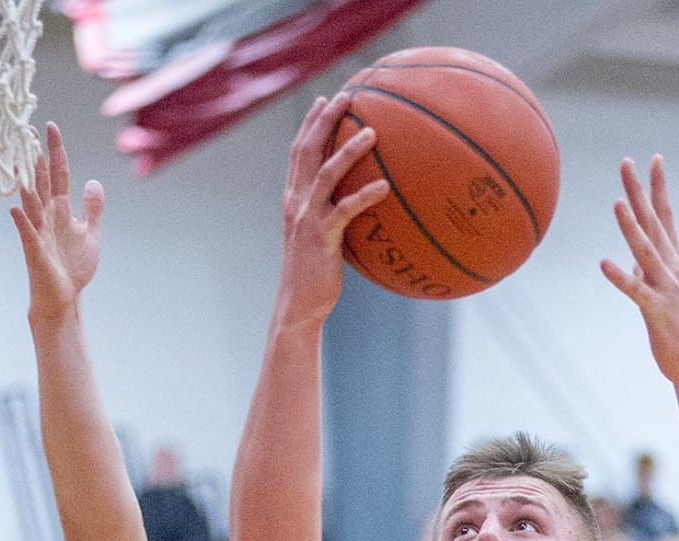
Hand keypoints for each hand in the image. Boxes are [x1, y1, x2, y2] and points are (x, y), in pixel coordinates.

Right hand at [11, 122, 103, 322]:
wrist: (64, 298)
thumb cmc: (73, 268)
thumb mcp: (89, 234)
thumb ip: (91, 208)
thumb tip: (94, 182)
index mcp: (60, 209)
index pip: (57, 173)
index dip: (56, 151)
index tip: (51, 127)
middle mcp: (46, 216)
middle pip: (40, 181)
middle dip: (36, 157)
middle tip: (28, 129)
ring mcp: (39, 232)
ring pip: (31, 201)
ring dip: (26, 181)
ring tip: (21, 159)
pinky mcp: (35, 252)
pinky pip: (27, 235)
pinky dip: (22, 223)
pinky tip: (16, 210)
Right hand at [276, 94, 389, 326]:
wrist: (298, 305)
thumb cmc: (315, 276)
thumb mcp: (321, 239)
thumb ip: (333, 217)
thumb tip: (362, 207)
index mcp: (293, 199)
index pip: (299, 151)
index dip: (310, 123)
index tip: (325, 100)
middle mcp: (296, 202)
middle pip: (308, 149)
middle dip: (325, 120)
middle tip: (346, 96)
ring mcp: (307, 218)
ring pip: (326, 172)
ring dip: (348, 149)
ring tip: (372, 132)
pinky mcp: (322, 237)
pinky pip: (345, 210)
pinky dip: (364, 195)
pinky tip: (384, 185)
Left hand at [601, 156, 678, 394]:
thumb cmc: (678, 331)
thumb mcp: (661, 293)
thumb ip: (648, 271)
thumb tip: (632, 254)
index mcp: (673, 262)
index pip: (666, 217)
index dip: (658, 188)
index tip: (653, 158)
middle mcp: (672, 270)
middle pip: (653, 224)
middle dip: (640, 193)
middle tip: (627, 162)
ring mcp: (666, 290)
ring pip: (646, 252)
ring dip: (631, 227)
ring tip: (617, 203)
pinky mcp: (658, 313)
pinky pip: (636, 292)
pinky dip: (620, 277)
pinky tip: (604, 264)